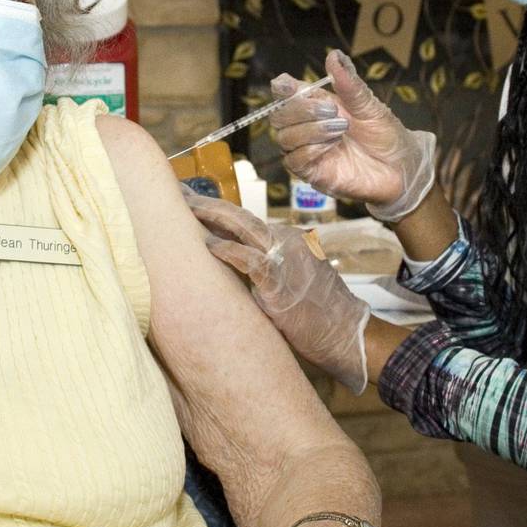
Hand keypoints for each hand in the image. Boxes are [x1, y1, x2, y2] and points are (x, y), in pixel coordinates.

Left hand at [182, 187, 370, 392]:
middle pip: (239, 217)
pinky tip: (208, 245)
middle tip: (180, 194)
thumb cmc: (320, 315)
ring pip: (242, 228)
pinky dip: (227, 251)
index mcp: (288, 240)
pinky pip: (249, 260)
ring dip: (211, 217)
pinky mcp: (279, 281)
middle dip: (207, 205)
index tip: (194, 204)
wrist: (347, 333)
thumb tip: (234, 272)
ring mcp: (284, 257)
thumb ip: (268, 270)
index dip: (218, 212)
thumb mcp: (295, 280)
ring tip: (183, 209)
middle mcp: (286, 241)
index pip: (245, 221)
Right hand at [271, 49, 437, 222]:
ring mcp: (309, 151)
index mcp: (319, 106)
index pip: (287, 94)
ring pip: (285, 138)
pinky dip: (311, 149)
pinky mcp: (313, 173)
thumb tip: (334, 55)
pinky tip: (333, 145)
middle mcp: (309, 128)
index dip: (282, 88)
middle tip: (334, 111)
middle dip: (301, 110)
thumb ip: (349, 84)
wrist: (402, 167)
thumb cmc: (385, 134)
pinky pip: (295, 160)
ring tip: (341, 129)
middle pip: (279, 116)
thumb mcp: (370, 106)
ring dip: (311, 130)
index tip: (286, 85)